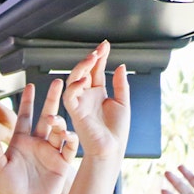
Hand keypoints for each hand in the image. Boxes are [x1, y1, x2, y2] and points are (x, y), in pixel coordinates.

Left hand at [0, 81, 77, 193]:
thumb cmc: (8, 189)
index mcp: (20, 142)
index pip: (24, 117)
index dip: (27, 102)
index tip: (31, 85)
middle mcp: (37, 144)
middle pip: (46, 116)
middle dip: (52, 100)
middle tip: (60, 83)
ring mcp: (50, 152)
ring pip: (59, 130)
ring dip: (59, 122)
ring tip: (54, 120)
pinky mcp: (61, 163)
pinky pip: (69, 148)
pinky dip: (70, 140)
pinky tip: (68, 135)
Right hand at [62, 40, 129, 158]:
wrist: (111, 148)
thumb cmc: (116, 131)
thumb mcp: (123, 102)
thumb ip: (120, 84)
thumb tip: (120, 66)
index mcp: (98, 94)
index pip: (96, 71)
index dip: (100, 58)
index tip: (105, 45)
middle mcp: (87, 97)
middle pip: (84, 72)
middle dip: (90, 59)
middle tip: (99, 49)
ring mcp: (80, 104)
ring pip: (74, 80)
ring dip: (82, 67)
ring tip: (92, 58)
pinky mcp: (75, 112)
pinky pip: (69, 96)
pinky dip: (74, 86)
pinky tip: (84, 79)